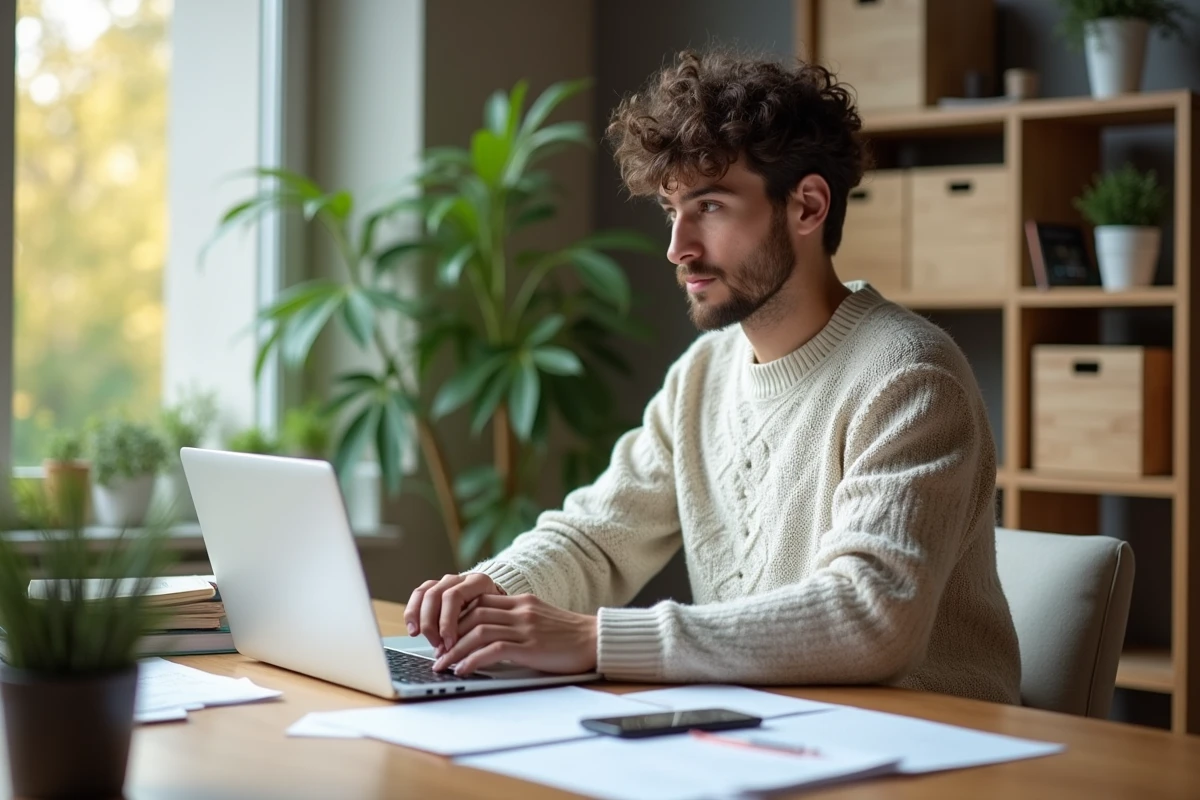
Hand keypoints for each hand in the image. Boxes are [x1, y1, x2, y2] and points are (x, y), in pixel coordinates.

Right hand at [404, 572, 504, 653]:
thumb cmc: (495, 615)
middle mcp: (459, 579)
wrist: (496, 602)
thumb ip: (477, 632)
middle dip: (432, 623)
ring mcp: (445, 582)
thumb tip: (459, 654)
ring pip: (424, 594)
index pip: (454, 596)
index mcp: (477, 582)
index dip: (447, 621)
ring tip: (420, 637)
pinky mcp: (433, 589)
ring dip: (420, 618)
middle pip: (436, 595)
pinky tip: (413, 629)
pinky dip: (412, 613)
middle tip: (437, 645)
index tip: (449, 643)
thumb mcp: (493, 621)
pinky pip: (418, 596)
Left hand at [432, 593, 596, 676]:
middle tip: (437, 652)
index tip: (445, 634)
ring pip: (478, 631)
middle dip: (449, 634)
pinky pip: (493, 650)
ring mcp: (525, 627)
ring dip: (455, 649)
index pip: (479, 601)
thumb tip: (489, 636)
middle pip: (473, 614)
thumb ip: (517, 621)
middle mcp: (520, 610)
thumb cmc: (570, 636)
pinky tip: (463, 670)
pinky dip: (473, 660)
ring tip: (442, 665)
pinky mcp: (531, 646)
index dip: (457, 617)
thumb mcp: (540, 619)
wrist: (597, 640)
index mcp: (521, 601)